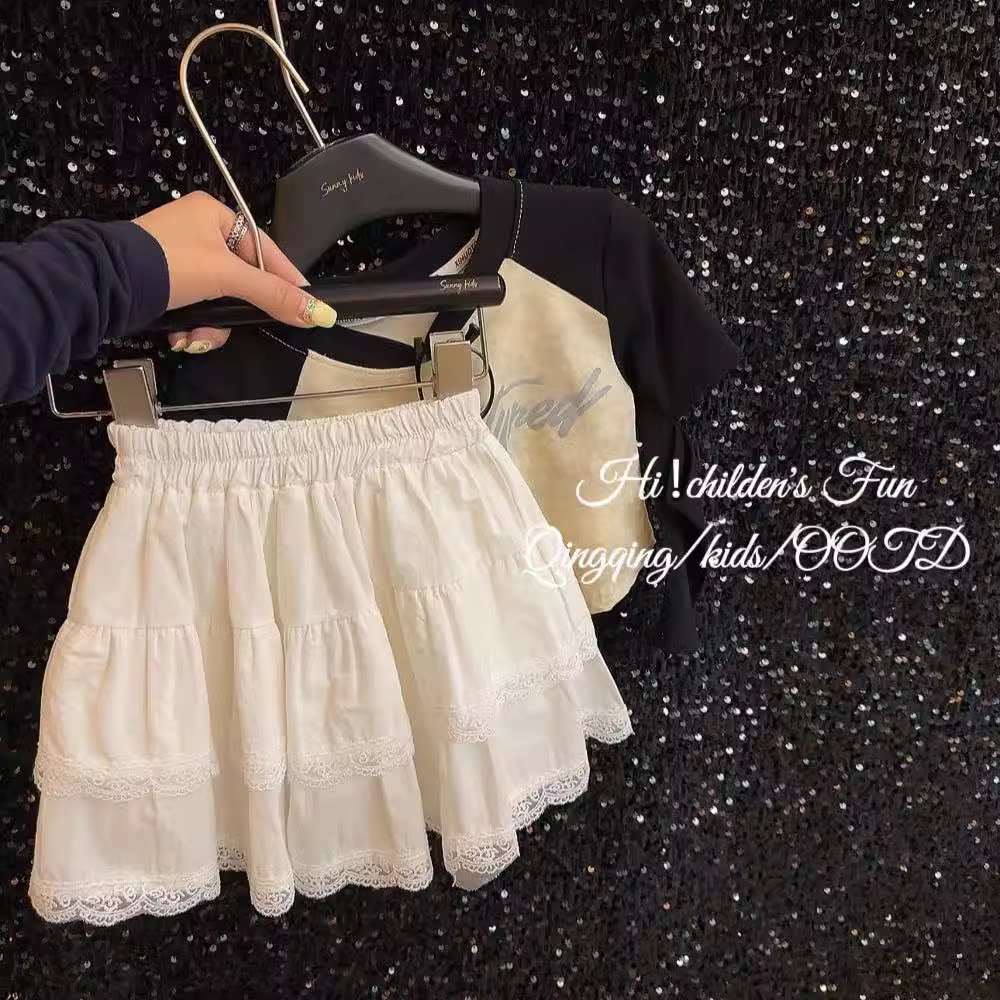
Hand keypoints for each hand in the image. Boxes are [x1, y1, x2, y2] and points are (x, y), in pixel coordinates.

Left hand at [133, 191, 336, 353]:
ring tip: (196, 336)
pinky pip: (196, 307)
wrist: (106, 284)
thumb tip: (322, 313)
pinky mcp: (164, 283)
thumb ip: (274, 295)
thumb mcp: (227, 278)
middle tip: (235, 327)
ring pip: (218, 300)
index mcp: (214, 214)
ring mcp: (178, 258)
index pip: (265, 250)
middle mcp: (197, 232)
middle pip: (241, 281)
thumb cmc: (168, 264)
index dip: (285, 280)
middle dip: (234, 312)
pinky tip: (182, 336)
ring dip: (211, 325)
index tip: (305, 306)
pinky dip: (192, 325)